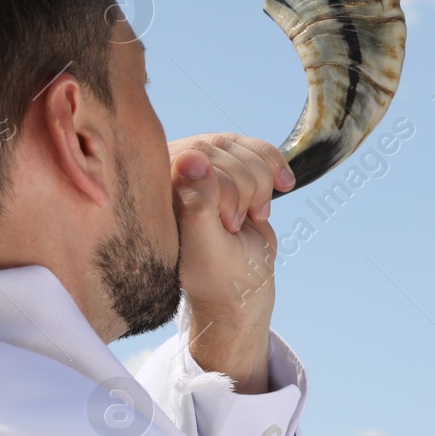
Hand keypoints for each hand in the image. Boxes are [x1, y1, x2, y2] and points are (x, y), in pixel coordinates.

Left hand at [168, 134, 295, 393]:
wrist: (243, 286)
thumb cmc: (218, 274)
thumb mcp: (207, 246)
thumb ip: (198, 204)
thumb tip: (192, 157)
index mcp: (153, 190)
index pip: (196, 159)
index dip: (225, 190)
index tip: (227, 226)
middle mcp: (172, 173)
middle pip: (222, 150)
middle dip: (246, 189)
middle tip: (235, 226)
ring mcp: (202, 167)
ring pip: (243, 149)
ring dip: (261, 184)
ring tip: (249, 217)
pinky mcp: (229, 165)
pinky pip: (258, 149)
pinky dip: (275, 169)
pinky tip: (281, 187)